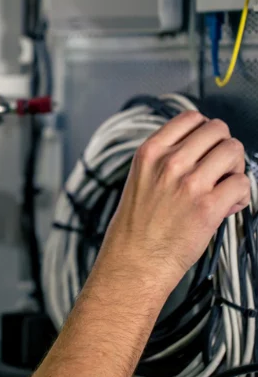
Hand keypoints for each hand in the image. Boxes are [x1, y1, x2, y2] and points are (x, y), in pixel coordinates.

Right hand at [95, 111, 249, 293]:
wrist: (135, 258)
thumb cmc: (137, 223)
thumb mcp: (140, 176)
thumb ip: (167, 157)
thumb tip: (206, 148)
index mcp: (150, 151)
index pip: (190, 117)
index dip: (205, 128)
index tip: (206, 143)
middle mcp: (169, 162)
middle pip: (217, 129)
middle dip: (223, 145)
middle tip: (218, 166)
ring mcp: (189, 182)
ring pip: (234, 150)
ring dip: (235, 166)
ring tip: (223, 185)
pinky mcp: (208, 206)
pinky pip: (242, 183)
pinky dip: (240, 193)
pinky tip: (226, 204)